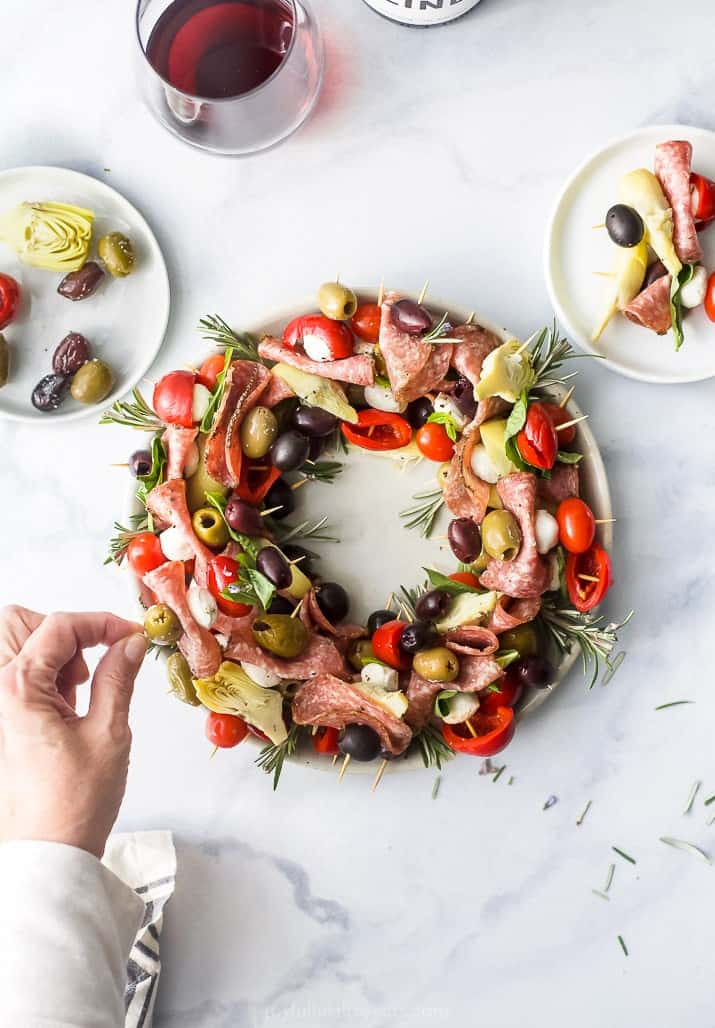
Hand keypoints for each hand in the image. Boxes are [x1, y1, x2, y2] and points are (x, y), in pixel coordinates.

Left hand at [0, 605, 145, 857]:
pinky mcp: (1, 721)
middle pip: (19, 622)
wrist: (49, 852)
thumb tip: (131, 642)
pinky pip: (16, 674)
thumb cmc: (73, 803)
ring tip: (79, 688)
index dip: (101, 623)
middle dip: (63, 631)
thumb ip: (118, 677)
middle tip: (94, 660)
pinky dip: (44, 674)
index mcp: (17, 689)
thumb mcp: (109, 732)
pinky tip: (68, 703)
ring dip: (51, 651)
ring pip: (14, 644)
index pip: (59, 626)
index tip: (131, 635)